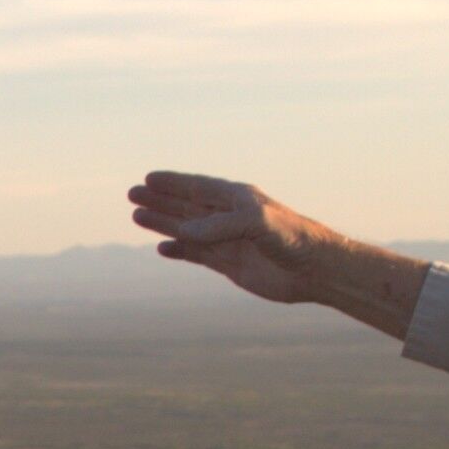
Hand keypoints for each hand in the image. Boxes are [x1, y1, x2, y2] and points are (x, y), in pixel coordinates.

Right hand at [129, 171, 427, 337]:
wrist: (315, 270)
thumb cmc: (292, 237)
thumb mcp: (255, 222)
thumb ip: (219, 226)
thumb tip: (182, 234)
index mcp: (237, 199)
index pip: (198, 188)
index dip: (173, 183)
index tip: (149, 178)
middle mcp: (230, 217)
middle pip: (187, 206)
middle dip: (161, 200)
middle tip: (133, 194)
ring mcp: (229, 241)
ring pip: (188, 230)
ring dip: (163, 223)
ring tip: (137, 216)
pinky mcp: (230, 264)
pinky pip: (197, 255)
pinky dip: (179, 251)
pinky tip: (162, 250)